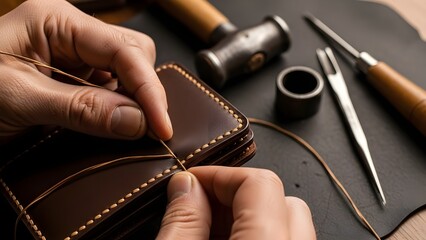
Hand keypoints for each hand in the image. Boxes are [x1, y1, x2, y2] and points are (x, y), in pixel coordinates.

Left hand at [0, 0, 171, 142]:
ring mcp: (74, 56)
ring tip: (123, 128)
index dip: (148, 89)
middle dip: (143, 91)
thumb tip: (137, 121)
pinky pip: (112, 89)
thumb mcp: (19, 99)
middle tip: (142, 128)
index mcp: (56, 21)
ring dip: (132, 102)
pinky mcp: (75, 78)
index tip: (160, 127)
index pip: (123, 49)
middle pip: (133, 54)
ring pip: (128, 72)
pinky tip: (110, 124)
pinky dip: (118, 110)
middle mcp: (71, 33)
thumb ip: (80, 109)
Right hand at [157, 166, 315, 239]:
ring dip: (249, 217)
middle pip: (282, 201)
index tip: (191, 181)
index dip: (219, 174)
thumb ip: (182, 221)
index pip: (259, 183)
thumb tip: (186, 187)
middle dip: (237, 195)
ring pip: (287, 225)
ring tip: (209, 232)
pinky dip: (257, 236)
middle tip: (200, 207)